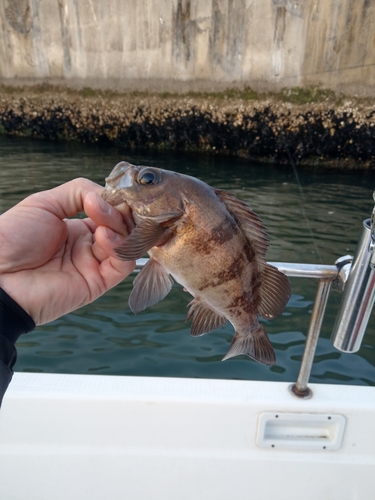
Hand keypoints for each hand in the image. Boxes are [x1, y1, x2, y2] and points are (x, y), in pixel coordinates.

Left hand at [0, 178, 134, 324]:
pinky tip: (102, 236)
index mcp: (78, 228)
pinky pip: (123, 264)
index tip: (112, 192)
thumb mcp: (44, 203)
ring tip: (100, 220)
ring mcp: (95, 264)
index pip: (111, 212)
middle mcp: (89, 245)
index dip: (115, 201)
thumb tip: (107, 194)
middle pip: (123, 226)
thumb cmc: (12, 239)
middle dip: (118, 212)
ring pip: (128, 243)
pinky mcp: (98, 282)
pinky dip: (120, 247)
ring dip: (119, 226)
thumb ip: (78, 191)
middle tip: (102, 207)